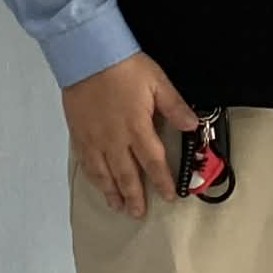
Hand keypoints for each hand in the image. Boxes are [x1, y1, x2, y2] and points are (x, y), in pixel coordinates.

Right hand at [61, 51, 199, 218]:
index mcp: (138, 128)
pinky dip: (93, 178)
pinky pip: (87, 164)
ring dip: (112, 193)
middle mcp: (115, 141)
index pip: (153, 162)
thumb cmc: (126, 69)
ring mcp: (95, 141)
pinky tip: (97, 184)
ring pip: (104, 174)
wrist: (88, 58)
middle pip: (126, 175)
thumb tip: (193, 126)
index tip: (169, 197)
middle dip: (134, 196)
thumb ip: (175, 107)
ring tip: (118, 207)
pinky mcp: (79, 136)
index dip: (162, 181)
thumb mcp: (158, 82)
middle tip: (138, 214)